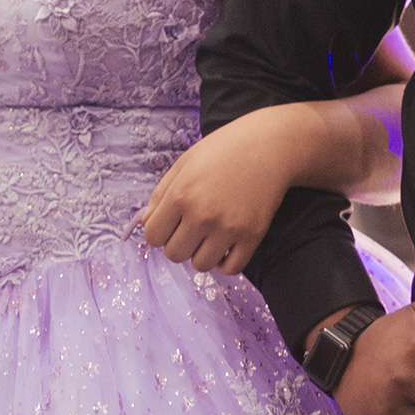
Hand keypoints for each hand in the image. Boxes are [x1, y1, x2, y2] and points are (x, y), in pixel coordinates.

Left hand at [141, 108, 319, 273]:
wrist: (269, 145)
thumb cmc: (224, 149)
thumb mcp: (184, 163)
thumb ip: (160, 194)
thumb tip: (144, 223)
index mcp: (180, 195)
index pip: (153, 237)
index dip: (159, 232)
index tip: (171, 224)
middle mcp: (202, 215)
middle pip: (174, 254)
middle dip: (178, 244)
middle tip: (191, 229)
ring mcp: (228, 228)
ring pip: (201, 265)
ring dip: (201, 254)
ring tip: (209, 237)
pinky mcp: (252, 236)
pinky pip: (231, 268)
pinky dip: (225, 263)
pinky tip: (226, 246)